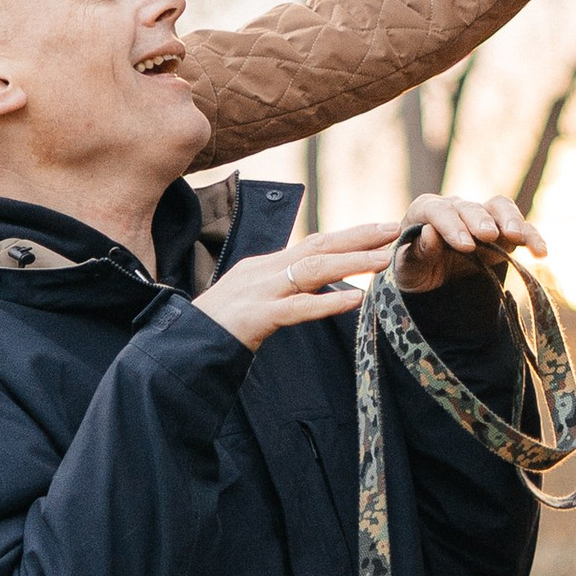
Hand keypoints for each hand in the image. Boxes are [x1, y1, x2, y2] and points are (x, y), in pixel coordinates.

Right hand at [196, 220, 403, 352]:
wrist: (182, 346)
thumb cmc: (218, 327)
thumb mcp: (253, 299)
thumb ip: (282, 290)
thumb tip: (315, 290)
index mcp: (265, 266)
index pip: (314, 243)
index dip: (349, 236)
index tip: (381, 230)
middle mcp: (264, 271)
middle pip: (318, 245)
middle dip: (358, 237)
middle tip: (393, 229)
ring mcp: (260, 292)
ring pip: (312, 271)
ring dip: (351, 262)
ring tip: (384, 259)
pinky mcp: (256, 318)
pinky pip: (297, 309)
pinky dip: (327, 304)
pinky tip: (355, 300)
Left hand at [395, 194, 547, 295]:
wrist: (432, 282)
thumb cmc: (415, 271)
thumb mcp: (409, 268)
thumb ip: (417, 251)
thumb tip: (429, 233)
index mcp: (426, 210)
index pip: (438, 210)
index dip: (451, 225)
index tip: (464, 245)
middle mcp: (456, 207)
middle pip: (470, 207)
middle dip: (480, 220)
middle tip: (487, 236)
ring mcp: (481, 217)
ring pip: (499, 207)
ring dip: (509, 219)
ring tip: (517, 236)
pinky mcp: (503, 232)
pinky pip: (521, 228)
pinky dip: (532, 237)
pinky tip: (541, 252)